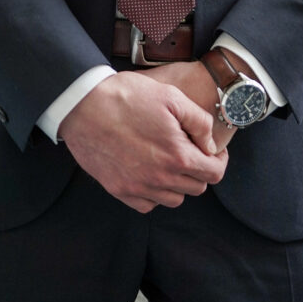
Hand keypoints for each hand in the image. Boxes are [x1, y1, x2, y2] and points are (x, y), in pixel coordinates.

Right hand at [58, 70, 228, 213]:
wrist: (84, 105)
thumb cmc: (127, 96)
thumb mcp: (171, 96)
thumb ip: (199, 121)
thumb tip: (210, 144)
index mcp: (177, 155)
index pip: (214, 174)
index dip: (218, 160)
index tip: (212, 150)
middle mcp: (160, 179)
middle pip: (197, 188)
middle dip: (199, 170)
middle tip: (190, 150)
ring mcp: (138, 188)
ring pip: (174, 200)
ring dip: (178, 183)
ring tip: (169, 160)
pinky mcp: (119, 191)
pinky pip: (148, 205)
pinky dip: (154, 193)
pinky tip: (149, 172)